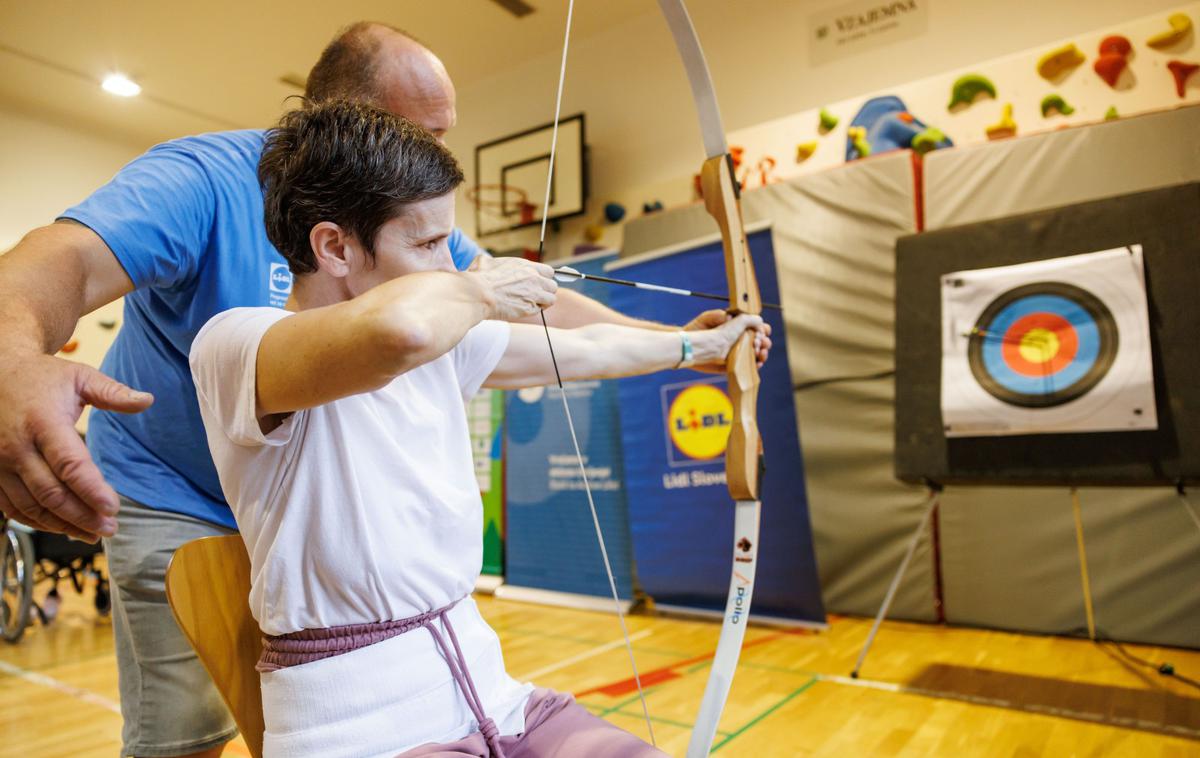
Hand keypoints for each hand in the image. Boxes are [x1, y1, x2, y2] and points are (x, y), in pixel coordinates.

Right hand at [0, 355, 152, 540]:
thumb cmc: (42, 378)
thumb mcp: (80, 377)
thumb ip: (113, 392)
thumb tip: (148, 400)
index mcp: (42, 421)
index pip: (69, 464)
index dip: (92, 491)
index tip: (113, 508)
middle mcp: (15, 446)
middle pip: (51, 493)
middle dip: (83, 515)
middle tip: (110, 528)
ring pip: (31, 506)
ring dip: (63, 525)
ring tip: (92, 533)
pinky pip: (12, 508)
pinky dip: (38, 522)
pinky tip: (62, 527)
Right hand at [469, 257, 557, 321]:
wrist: (478, 294)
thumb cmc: (479, 278)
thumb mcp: (485, 261)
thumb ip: (494, 262)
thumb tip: (487, 263)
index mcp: (525, 266)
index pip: (548, 271)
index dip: (544, 278)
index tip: (539, 282)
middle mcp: (533, 278)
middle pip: (553, 285)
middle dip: (546, 290)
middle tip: (536, 294)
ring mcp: (534, 293)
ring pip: (551, 298)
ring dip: (544, 301)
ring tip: (533, 303)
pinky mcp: (530, 308)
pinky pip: (540, 310)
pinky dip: (534, 310)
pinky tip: (524, 309)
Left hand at [685, 310, 771, 370]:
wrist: (687, 346)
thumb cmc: (698, 329)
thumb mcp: (713, 316)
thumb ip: (732, 314)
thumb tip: (755, 319)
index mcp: (736, 326)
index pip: (756, 327)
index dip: (762, 329)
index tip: (761, 332)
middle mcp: (738, 339)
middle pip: (760, 341)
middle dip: (764, 342)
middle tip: (758, 343)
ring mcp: (736, 352)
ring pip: (757, 354)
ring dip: (763, 353)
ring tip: (761, 353)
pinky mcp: (732, 365)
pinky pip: (748, 367)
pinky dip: (756, 365)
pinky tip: (757, 363)